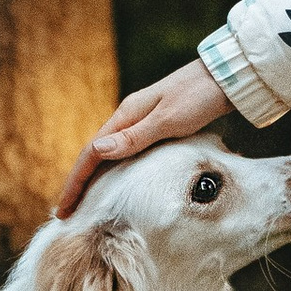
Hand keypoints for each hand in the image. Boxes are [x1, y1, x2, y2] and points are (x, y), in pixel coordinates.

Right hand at [54, 60, 232, 216]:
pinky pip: (124, 151)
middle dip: (78, 183)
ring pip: (108, 153)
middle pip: (94, 154)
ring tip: (84, 202)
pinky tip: (114, 180)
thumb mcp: (167, 120)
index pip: (90, 153)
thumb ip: (134, 138)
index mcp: (126, 115)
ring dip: (92, 177)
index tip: (64, 209)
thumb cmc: (199, 97)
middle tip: (66, 212)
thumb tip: (97, 151)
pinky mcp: (155, 125)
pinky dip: (112, 169)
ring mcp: (141, 120)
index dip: (75, 182)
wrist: (226, 78)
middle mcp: (128, 117)